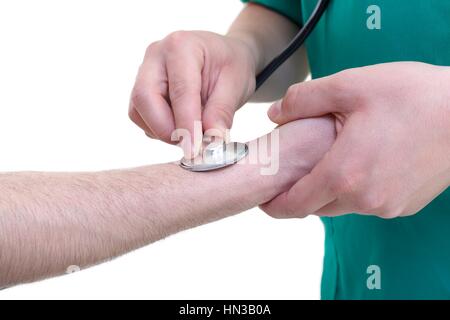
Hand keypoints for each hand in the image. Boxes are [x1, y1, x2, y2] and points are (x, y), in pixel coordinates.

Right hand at [129, 31, 257, 154]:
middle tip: (192, 145)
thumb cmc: (231, 67)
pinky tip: (182, 125)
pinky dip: (160, 129)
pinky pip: (141, 117)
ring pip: (138, 111)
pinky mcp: (141, 89)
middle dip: (166, 129)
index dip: (186, 124)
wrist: (224, 58)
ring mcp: (144, 72)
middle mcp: (156, 55)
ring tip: (193, 132)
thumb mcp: (236, 85)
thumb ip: (222, 112)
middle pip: (144, 98)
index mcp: (182, 46)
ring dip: (163, 131)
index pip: (179, 91)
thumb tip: (212, 140)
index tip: (195, 149)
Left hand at [262, 62, 449, 218]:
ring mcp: (388, 206)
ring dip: (330, 188)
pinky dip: (356, 188)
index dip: (274, 204)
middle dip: (300, 193)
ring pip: (342, 205)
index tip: (263, 197)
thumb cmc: (412, 96)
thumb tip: (275, 115)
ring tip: (330, 159)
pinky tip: (362, 162)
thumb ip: (304, 100)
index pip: (294, 205)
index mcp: (344, 175)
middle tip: (293, 171)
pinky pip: (368, 202)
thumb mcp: (350, 85)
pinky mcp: (406, 205)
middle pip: (316, 206)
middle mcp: (364, 200)